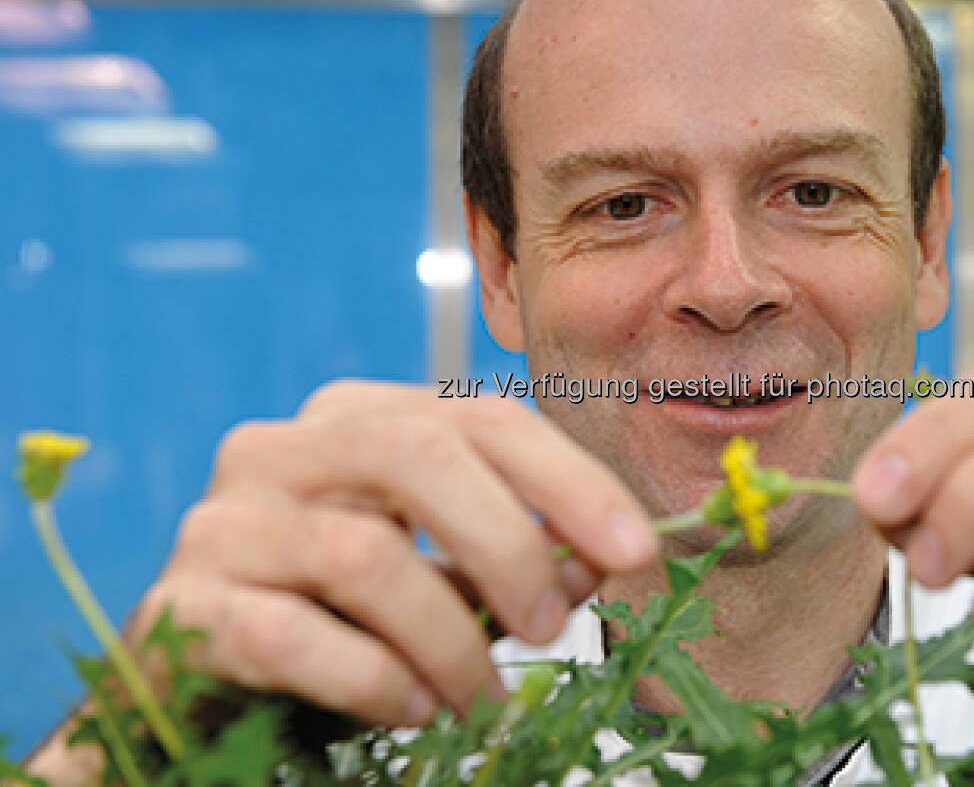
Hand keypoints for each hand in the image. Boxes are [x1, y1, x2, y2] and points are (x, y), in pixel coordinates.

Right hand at [129, 381, 657, 727]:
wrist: (200, 676)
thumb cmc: (338, 614)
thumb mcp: (439, 572)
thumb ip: (513, 555)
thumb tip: (596, 560)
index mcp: (355, 418)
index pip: (482, 416)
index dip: (571, 480)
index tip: (637, 550)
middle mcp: (281, 449)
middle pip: (419, 455)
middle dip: (510, 546)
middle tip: (552, 629)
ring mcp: (223, 521)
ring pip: (365, 554)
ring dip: (448, 638)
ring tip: (479, 694)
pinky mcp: (185, 604)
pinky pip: (289, 635)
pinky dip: (371, 680)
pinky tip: (409, 708)